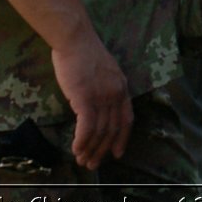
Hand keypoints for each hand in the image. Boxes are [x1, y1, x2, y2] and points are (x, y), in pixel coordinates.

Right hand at [50, 26, 132, 169]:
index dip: (122, 138)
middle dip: (103, 150)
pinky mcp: (86, 98)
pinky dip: (82, 141)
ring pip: (99, 131)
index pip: (127, 119)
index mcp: (121, 87)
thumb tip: (97, 106)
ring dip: (90, 149)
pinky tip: (76, 148)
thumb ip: (104, 88)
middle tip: (92, 164)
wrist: (74, 38)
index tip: (117, 153)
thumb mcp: (103, 70)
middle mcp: (116, 94)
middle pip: (112, 129)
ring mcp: (102, 96)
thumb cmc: (83, 51)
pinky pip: (87, 127)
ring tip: (81, 160)